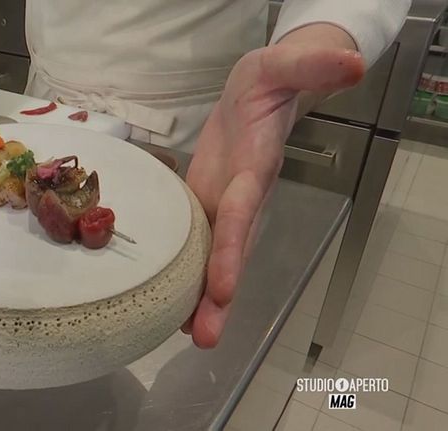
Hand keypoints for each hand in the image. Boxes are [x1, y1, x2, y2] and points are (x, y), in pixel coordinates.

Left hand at [182, 41, 363, 346]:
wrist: (257, 94)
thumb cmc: (269, 80)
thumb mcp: (282, 63)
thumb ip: (310, 63)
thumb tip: (351, 62)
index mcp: (252, 170)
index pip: (240, 214)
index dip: (231, 250)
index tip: (225, 289)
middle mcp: (239, 198)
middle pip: (229, 252)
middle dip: (219, 296)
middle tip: (204, 339)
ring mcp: (220, 205)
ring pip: (210, 256)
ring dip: (199, 297)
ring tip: (183, 335)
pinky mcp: (201, 203)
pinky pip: (191, 241)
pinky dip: (183, 271)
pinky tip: (166, 300)